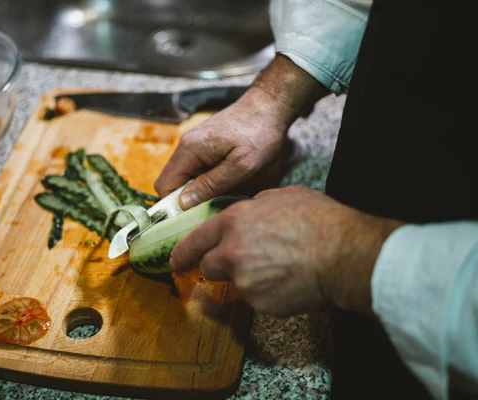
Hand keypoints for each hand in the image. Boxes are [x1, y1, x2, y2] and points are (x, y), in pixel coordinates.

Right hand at [155, 87, 288, 208]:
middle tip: (212, 209)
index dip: (174, 206)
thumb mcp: (241, 166)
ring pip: (186, 178)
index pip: (165, 186)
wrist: (269, 106)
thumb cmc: (260, 135)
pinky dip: (207, 181)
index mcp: (189, 150)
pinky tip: (227, 183)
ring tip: (223, 196)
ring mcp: (194, 145)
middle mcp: (186, 146)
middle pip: (173, 183)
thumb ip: (211, 185)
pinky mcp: (205, 146)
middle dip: (188, 200)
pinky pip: (197, 170)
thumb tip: (183, 203)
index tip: (193, 218)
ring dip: (200, 191)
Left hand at [169, 186, 402, 315]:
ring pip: (235, 284)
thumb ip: (256, 205)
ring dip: (249, 279)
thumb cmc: (319, 220)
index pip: (196, 240)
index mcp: (234, 222)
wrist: (344, 253)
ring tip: (279, 269)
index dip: (183, 252)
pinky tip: (289, 281)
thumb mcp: (282, 196)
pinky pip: (257, 300)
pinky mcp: (260, 303)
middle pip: (208, 267)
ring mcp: (245, 280)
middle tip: (240, 263)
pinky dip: (268, 294)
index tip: (175, 260)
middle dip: (218, 266)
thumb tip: (249, 209)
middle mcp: (232, 252)